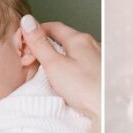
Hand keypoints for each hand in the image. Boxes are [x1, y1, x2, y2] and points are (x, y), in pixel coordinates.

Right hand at [19, 15, 100, 132]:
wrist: (107, 110)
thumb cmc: (85, 89)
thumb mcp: (55, 65)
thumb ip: (40, 44)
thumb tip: (28, 22)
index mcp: (80, 39)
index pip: (54, 27)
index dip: (36, 32)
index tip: (25, 41)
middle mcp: (92, 45)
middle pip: (64, 38)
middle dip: (46, 45)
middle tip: (31, 58)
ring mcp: (99, 58)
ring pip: (73, 51)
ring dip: (58, 56)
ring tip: (45, 70)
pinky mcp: (100, 72)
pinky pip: (81, 63)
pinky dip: (69, 66)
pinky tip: (64, 79)